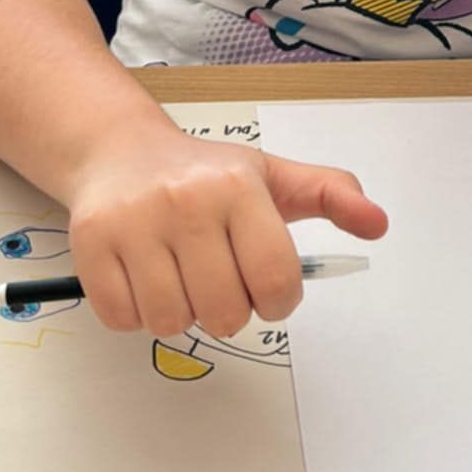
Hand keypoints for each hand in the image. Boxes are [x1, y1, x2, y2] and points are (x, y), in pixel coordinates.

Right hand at [64, 119, 387, 336]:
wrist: (119, 150)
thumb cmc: (204, 173)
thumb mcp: (273, 176)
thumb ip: (331, 195)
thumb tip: (379, 223)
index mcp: (238, 186)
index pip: (276, 280)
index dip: (278, 300)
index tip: (266, 286)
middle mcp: (187, 201)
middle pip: (224, 312)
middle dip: (228, 308)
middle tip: (217, 276)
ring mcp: (135, 223)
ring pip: (172, 321)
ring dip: (181, 312)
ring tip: (179, 274)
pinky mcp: (92, 243)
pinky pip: (123, 319)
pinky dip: (135, 313)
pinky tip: (143, 277)